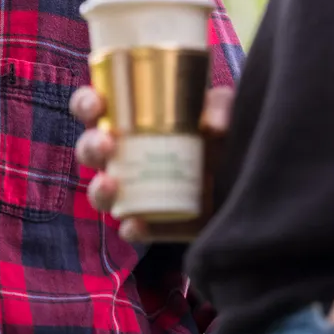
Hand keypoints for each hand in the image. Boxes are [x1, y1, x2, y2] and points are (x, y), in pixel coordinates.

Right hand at [70, 84, 233, 244]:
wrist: (247, 182)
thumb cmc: (225, 136)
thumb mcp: (226, 110)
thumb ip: (222, 106)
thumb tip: (214, 125)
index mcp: (130, 120)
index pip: (95, 108)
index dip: (86, 104)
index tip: (96, 104)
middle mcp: (124, 155)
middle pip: (90, 150)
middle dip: (89, 146)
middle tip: (106, 143)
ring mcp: (135, 191)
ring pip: (101, 192)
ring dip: (98, 189)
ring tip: (110, 184)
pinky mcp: (155, 222)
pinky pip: (134, 228)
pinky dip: (132, 228)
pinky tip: (135, 225)